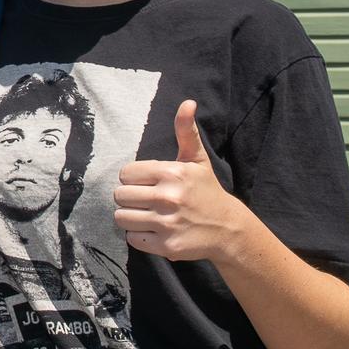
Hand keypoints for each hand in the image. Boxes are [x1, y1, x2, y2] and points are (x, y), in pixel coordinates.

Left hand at [113, 100, 242, 262]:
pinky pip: (132, 239)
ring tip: (146, 214)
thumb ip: (186, 130)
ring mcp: (167, 224)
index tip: (147, 182)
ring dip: (130, 217)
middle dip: (129, 197)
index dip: (133, 178)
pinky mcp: (167, 246)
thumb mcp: (196, 159)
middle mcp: (168, 198)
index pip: (126, 174)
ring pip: (121, 217)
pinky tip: (153, 230)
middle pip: (120, 195)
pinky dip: (139, 236)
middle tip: (145, 199)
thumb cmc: (206, 190)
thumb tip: (188, 102)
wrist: (228, 229)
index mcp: (171, 173)